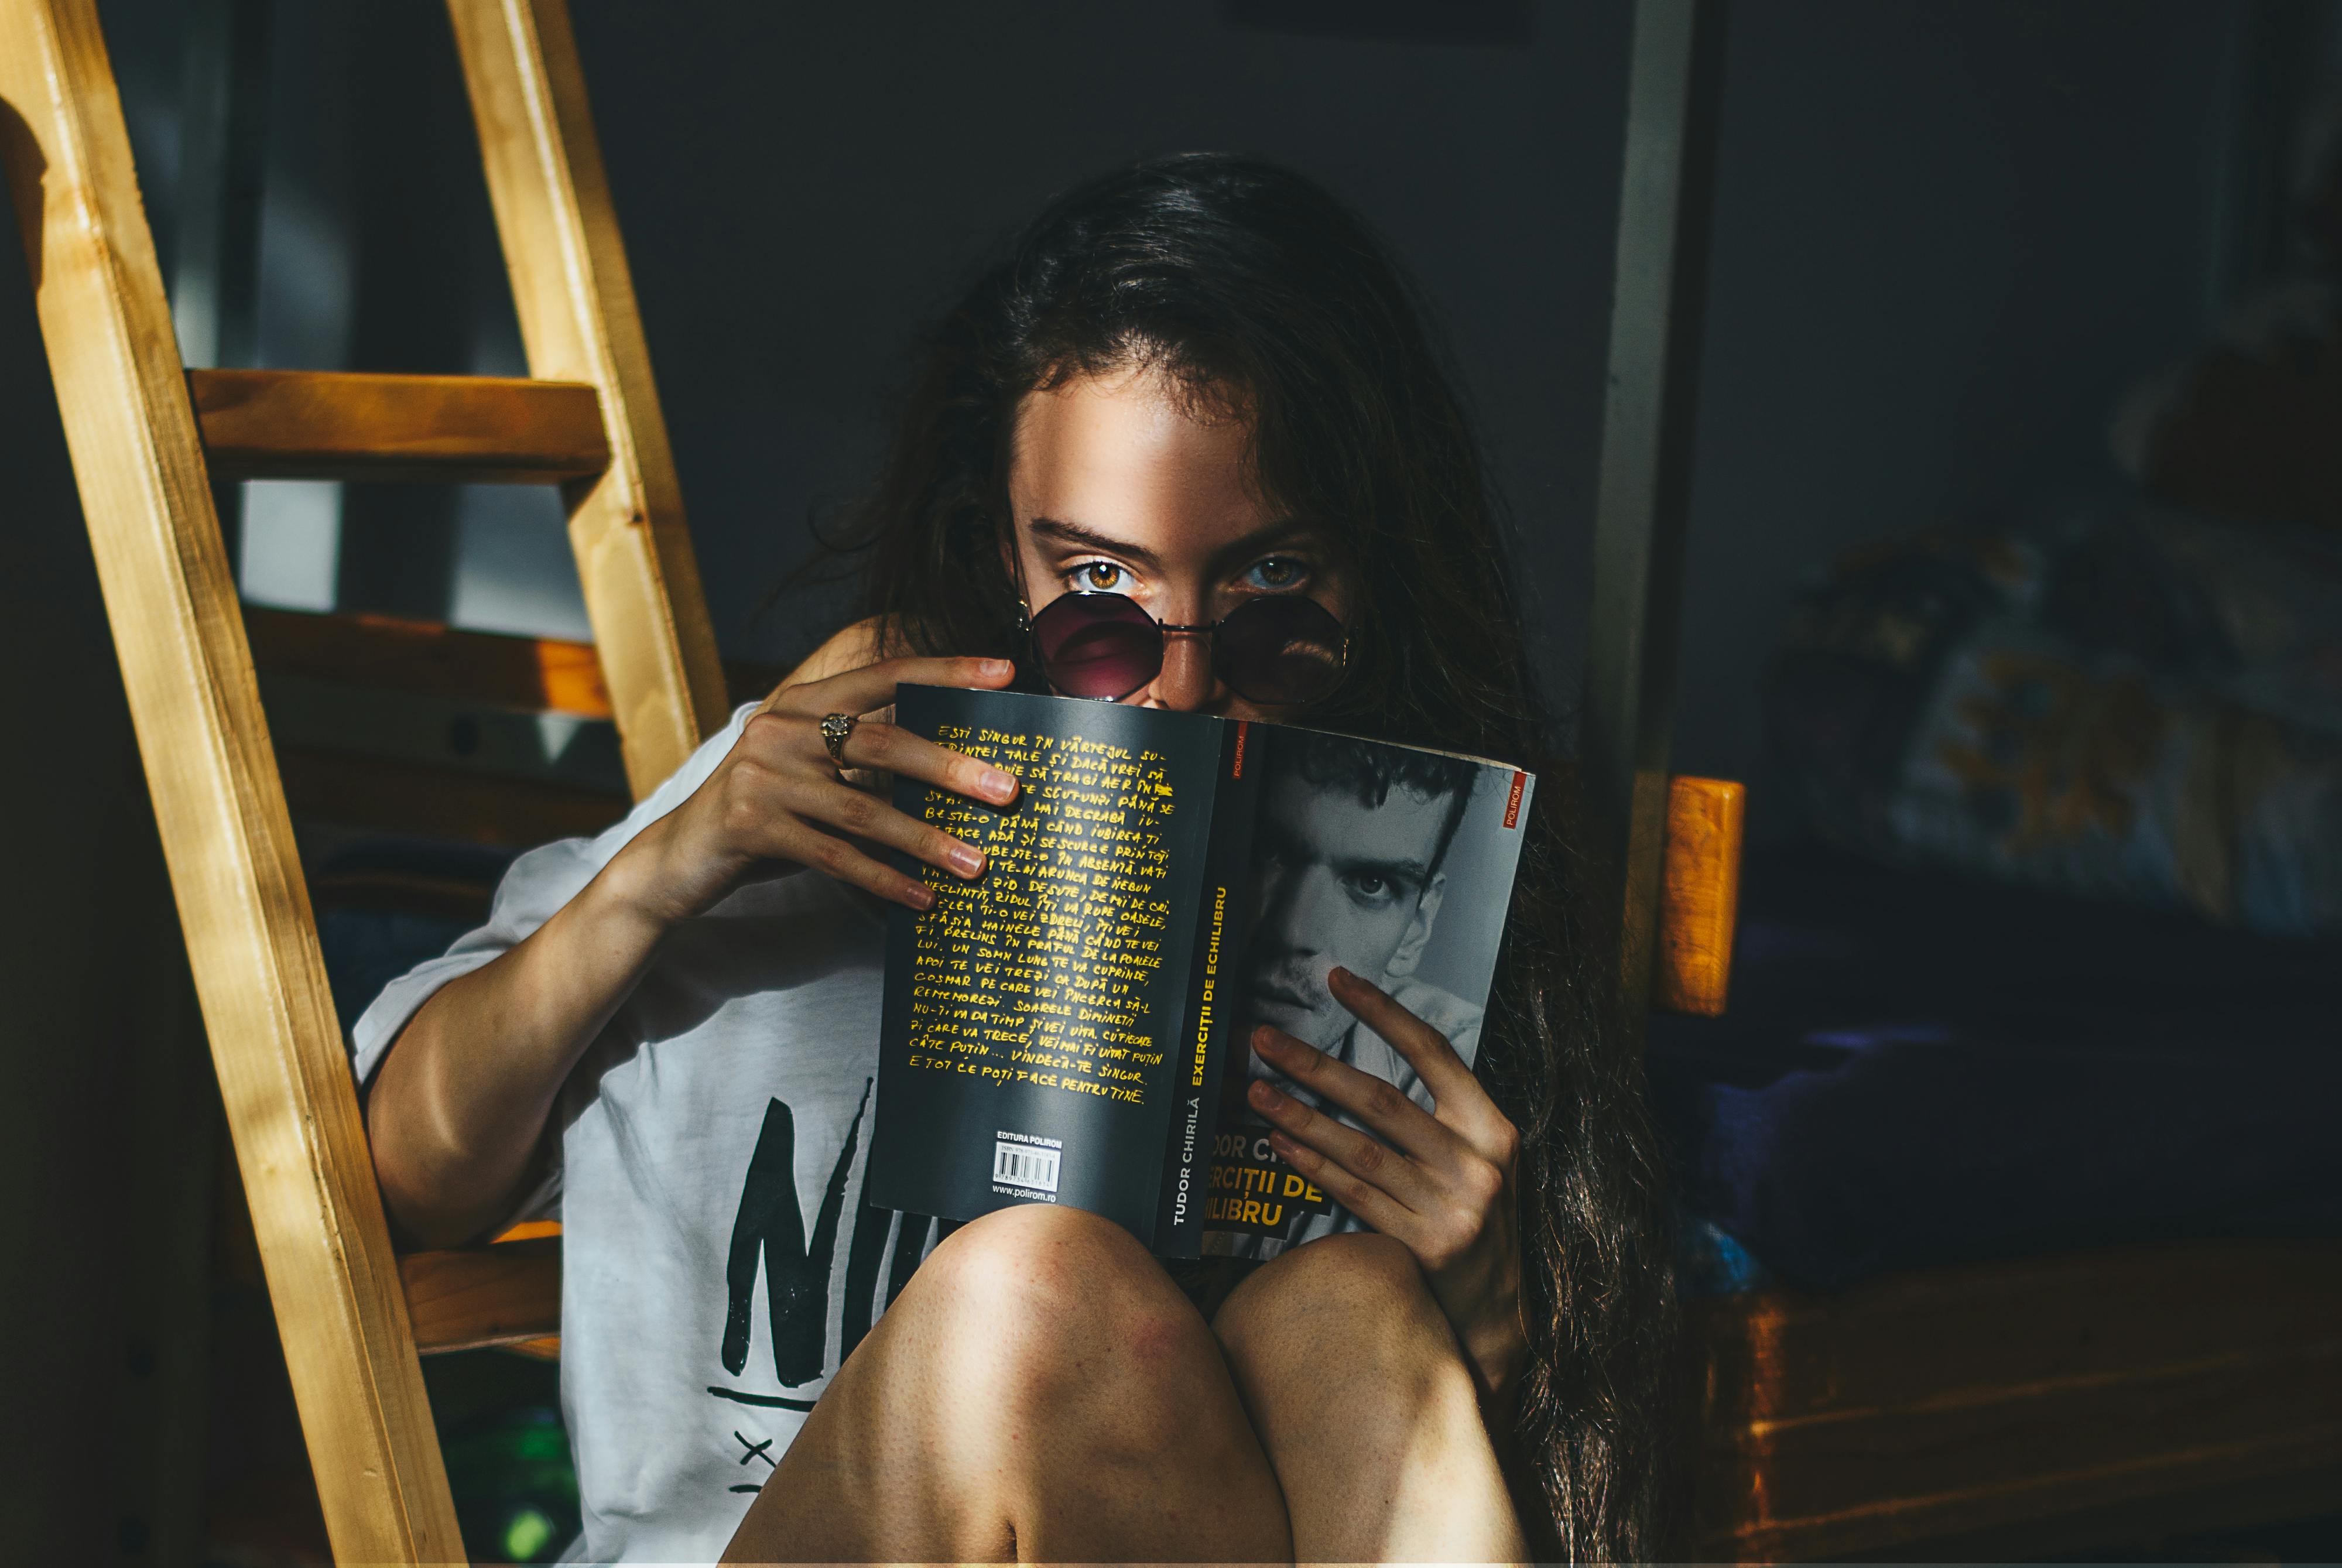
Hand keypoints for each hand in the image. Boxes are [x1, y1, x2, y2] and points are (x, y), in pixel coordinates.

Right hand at [612, 655, 1022, 927]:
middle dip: (951, 768)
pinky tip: (923, 898)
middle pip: (882, 744)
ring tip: (977, 862)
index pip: (884, 675)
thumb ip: (865, 762)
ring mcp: (760, 776)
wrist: (676, 859)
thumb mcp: (812, 773)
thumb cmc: (766, 813)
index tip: (1005, 674)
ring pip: (863, 810)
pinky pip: (834, 856)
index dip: (946, 672)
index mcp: (802, 701)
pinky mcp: (748, 825)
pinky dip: (884, 880)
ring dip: (926, 840)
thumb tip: (961, 775)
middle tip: (1008, 790)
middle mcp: (779, 727)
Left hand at [1245, 966, 1525, 1403]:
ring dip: (1301, 1116)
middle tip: (1264, 1038)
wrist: (1496, 1310)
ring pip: (1360, 1150)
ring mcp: (1451, 1207)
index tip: (1337, 980)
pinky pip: (1355, 1195)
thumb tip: (1359, 1064)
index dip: (1383, 1013)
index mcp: (1492, 1126)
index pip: (1433, 1052)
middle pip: (1382, 1099)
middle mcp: (1475, 1163)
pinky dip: (1314, 1166)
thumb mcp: (1479, 1157)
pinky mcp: (1423, 1247)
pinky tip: (1279, 1144)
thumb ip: (1438, 1114)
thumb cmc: (1474, 1215)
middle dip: (1315, 1065)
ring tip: (1256, 1089)